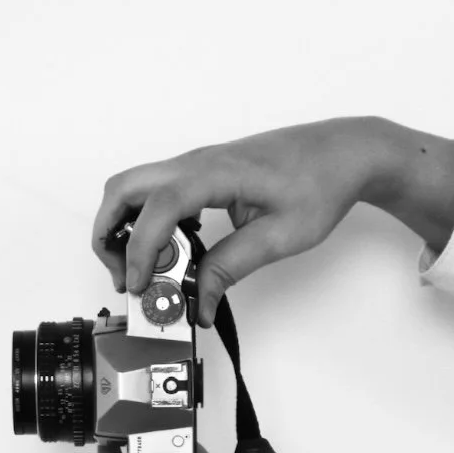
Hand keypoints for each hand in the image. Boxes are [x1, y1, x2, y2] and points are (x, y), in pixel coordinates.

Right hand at [91, 115, 453, 327]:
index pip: (158, 207)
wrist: (343, 151)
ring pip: (133, 188)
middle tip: (127, 277)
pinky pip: (156, 192)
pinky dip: (146, 221)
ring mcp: (195, 165)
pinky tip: (172, 251)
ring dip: (125, 228)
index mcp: (215, 173)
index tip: (142, 285)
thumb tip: (199, 301)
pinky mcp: (200, 173)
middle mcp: (196, 162)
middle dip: (110, 235)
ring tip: (146, 271)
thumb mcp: (280, 235)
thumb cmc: (320, 182)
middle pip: (122, 189)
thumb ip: (231, 267)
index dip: (141, 249)